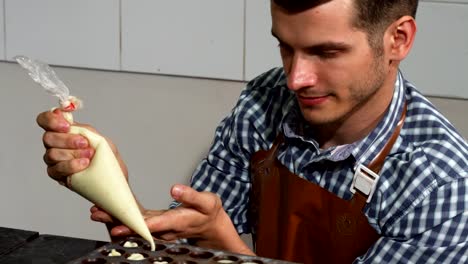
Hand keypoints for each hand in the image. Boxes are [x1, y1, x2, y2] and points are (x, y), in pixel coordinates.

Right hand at [36, 109, 127, 183]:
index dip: (51, 120)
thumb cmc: (104, 156)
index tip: (67, 125)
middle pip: (47, 138)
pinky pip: (56, 169)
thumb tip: (68, 119)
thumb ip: (82, 129)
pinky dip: (71, 165)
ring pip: (51, 154)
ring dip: (73, 153)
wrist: (111, 176)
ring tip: (89, 155)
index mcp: (62, 131)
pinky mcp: (56, 174)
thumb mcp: (97, 138)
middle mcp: (54, 144)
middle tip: (84, 143)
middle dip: (67, 140)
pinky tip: (84, 164)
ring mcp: (53, 160)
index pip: (45, 120)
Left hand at [98, 184, 253, 254]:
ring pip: (135, 226)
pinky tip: (111, 208)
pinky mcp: (157, 223)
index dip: (135, 225)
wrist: (211, 226)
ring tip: (96, 211)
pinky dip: (124, 216)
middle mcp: (165, 228)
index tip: (118, 225)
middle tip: (97, 214)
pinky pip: (138, 222)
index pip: (154, 224)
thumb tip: (175, 188)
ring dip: (116, 220)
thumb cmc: (209, 212)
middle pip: (138, 227)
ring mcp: (159, 228)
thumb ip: (191, 196)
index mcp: (177, 222)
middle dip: (116, 221)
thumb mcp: (207, 202)